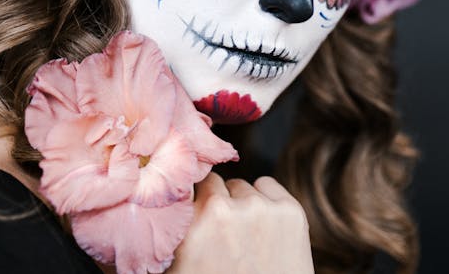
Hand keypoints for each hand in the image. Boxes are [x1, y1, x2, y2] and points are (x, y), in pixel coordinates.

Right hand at [168, 172, 314, 273]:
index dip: (188, 200)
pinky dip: (266, 200)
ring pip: (241, 186)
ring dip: (240, 203)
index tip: (193, 211)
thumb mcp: (180, 270)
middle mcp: (222, 211)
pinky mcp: (289, 211)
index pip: (183, 187)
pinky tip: (265, 229)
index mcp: (189, 228)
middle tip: (220, 231)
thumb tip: (159, 209)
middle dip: (214, 202)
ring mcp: (259, 208)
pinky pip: (268, 185)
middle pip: (212, 182)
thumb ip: (168, 238)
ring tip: (244, 236)